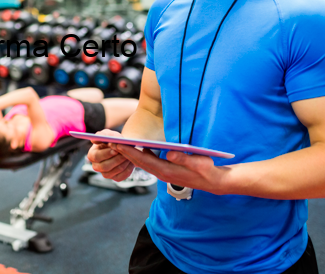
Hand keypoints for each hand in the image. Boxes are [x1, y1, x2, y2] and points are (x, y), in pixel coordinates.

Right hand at [87, 129, 134, 181]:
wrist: (124, 146)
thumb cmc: (114, 139)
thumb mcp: (108, 134)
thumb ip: (102, 135)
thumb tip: (94, 140)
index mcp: (92, 155)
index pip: (96, 157)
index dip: (106, 153)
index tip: (115, 149)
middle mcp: (96, 166)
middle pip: (105, 166)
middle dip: (116, 159)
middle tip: (125, 154)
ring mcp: (105, 174)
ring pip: (114, 171)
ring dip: (123, 163)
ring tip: (129, 156)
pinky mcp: (115, 178)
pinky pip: (122, 176)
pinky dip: (128, 169)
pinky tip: (131, 162)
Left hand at [112, 144, 227, 194]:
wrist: (214, 182)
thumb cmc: (207, 170)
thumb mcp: (199, 163)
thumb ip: (184, 158)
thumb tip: (170, 153)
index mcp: (167, 171)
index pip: (144, 160)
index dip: (130, 152)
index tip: (118, 145)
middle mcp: (162, 173)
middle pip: (139, 161)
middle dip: (125, 152)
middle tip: (111, 142)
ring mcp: (163, 173)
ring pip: (143, 162)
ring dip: (130, 154)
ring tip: (119, 143)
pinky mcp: (166, 171)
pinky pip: (149, 162)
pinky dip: (140, 155)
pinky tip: (136, 147)